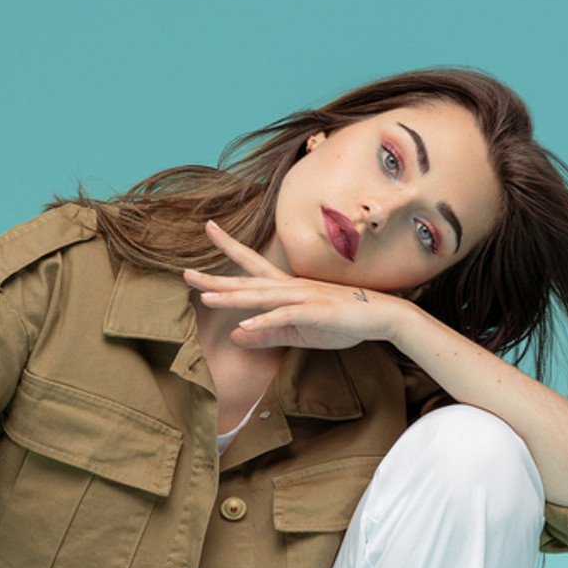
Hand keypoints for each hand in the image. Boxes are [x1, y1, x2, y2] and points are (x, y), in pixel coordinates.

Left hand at [184, 221, 409, 351]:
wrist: (382, 317)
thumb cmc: (342, 321)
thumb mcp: (298, 333)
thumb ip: (266, 335)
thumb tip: (235, 336)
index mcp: (286, 289)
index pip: (251, 268)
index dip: (229, 251)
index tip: (208, 232)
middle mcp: (290, 288)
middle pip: (247, 281)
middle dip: (216, 278)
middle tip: (185, 273)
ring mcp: (302, 298)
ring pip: (261, 296)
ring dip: (233, 297)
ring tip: (206, 297)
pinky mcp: (314, 312)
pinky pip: (285, 316)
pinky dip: (265, 321)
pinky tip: (245, 326)